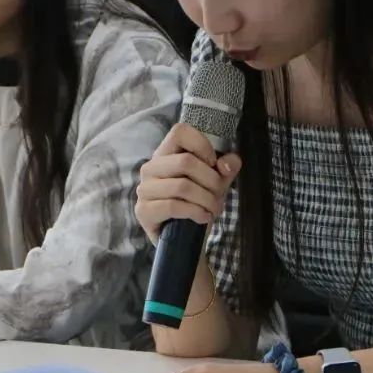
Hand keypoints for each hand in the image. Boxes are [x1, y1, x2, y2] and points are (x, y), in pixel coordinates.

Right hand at [135, 123, 241, 244]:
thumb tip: (229, 164)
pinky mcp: (144, 211)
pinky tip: (203, 217)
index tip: (214, 164)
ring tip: (214, 209)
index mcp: (166, 154)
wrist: (185, 241)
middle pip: (186, 161)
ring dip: (206, 199)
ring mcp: (144, 190)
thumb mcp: (216, 183)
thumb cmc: (197, 204)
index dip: (202, 145)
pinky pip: (173, 206)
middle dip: (211, 180)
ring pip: (182, 186)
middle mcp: (151, 168)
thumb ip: (226, 168)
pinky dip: (195, 212)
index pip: (179, 132)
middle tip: (219, 195)